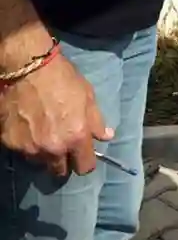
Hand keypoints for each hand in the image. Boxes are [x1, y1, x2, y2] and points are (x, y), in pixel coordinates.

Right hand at [0, 51, 112, 177]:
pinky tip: (30, 128)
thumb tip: (106, 136)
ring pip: (40, 162)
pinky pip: (22, 151)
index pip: (84, 167)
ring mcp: (29, 147)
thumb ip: (96, 121)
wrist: (27, 69)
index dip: (85, 163)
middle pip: (60, 170)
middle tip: (63, 147)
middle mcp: (53, 148)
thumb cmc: (62, 80)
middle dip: (64, 161)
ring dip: (44, 153)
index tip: (83, 157)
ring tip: (45, 135)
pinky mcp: (10, 143)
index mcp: (76, 137)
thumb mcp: (88, 97)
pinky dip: (27, 144)